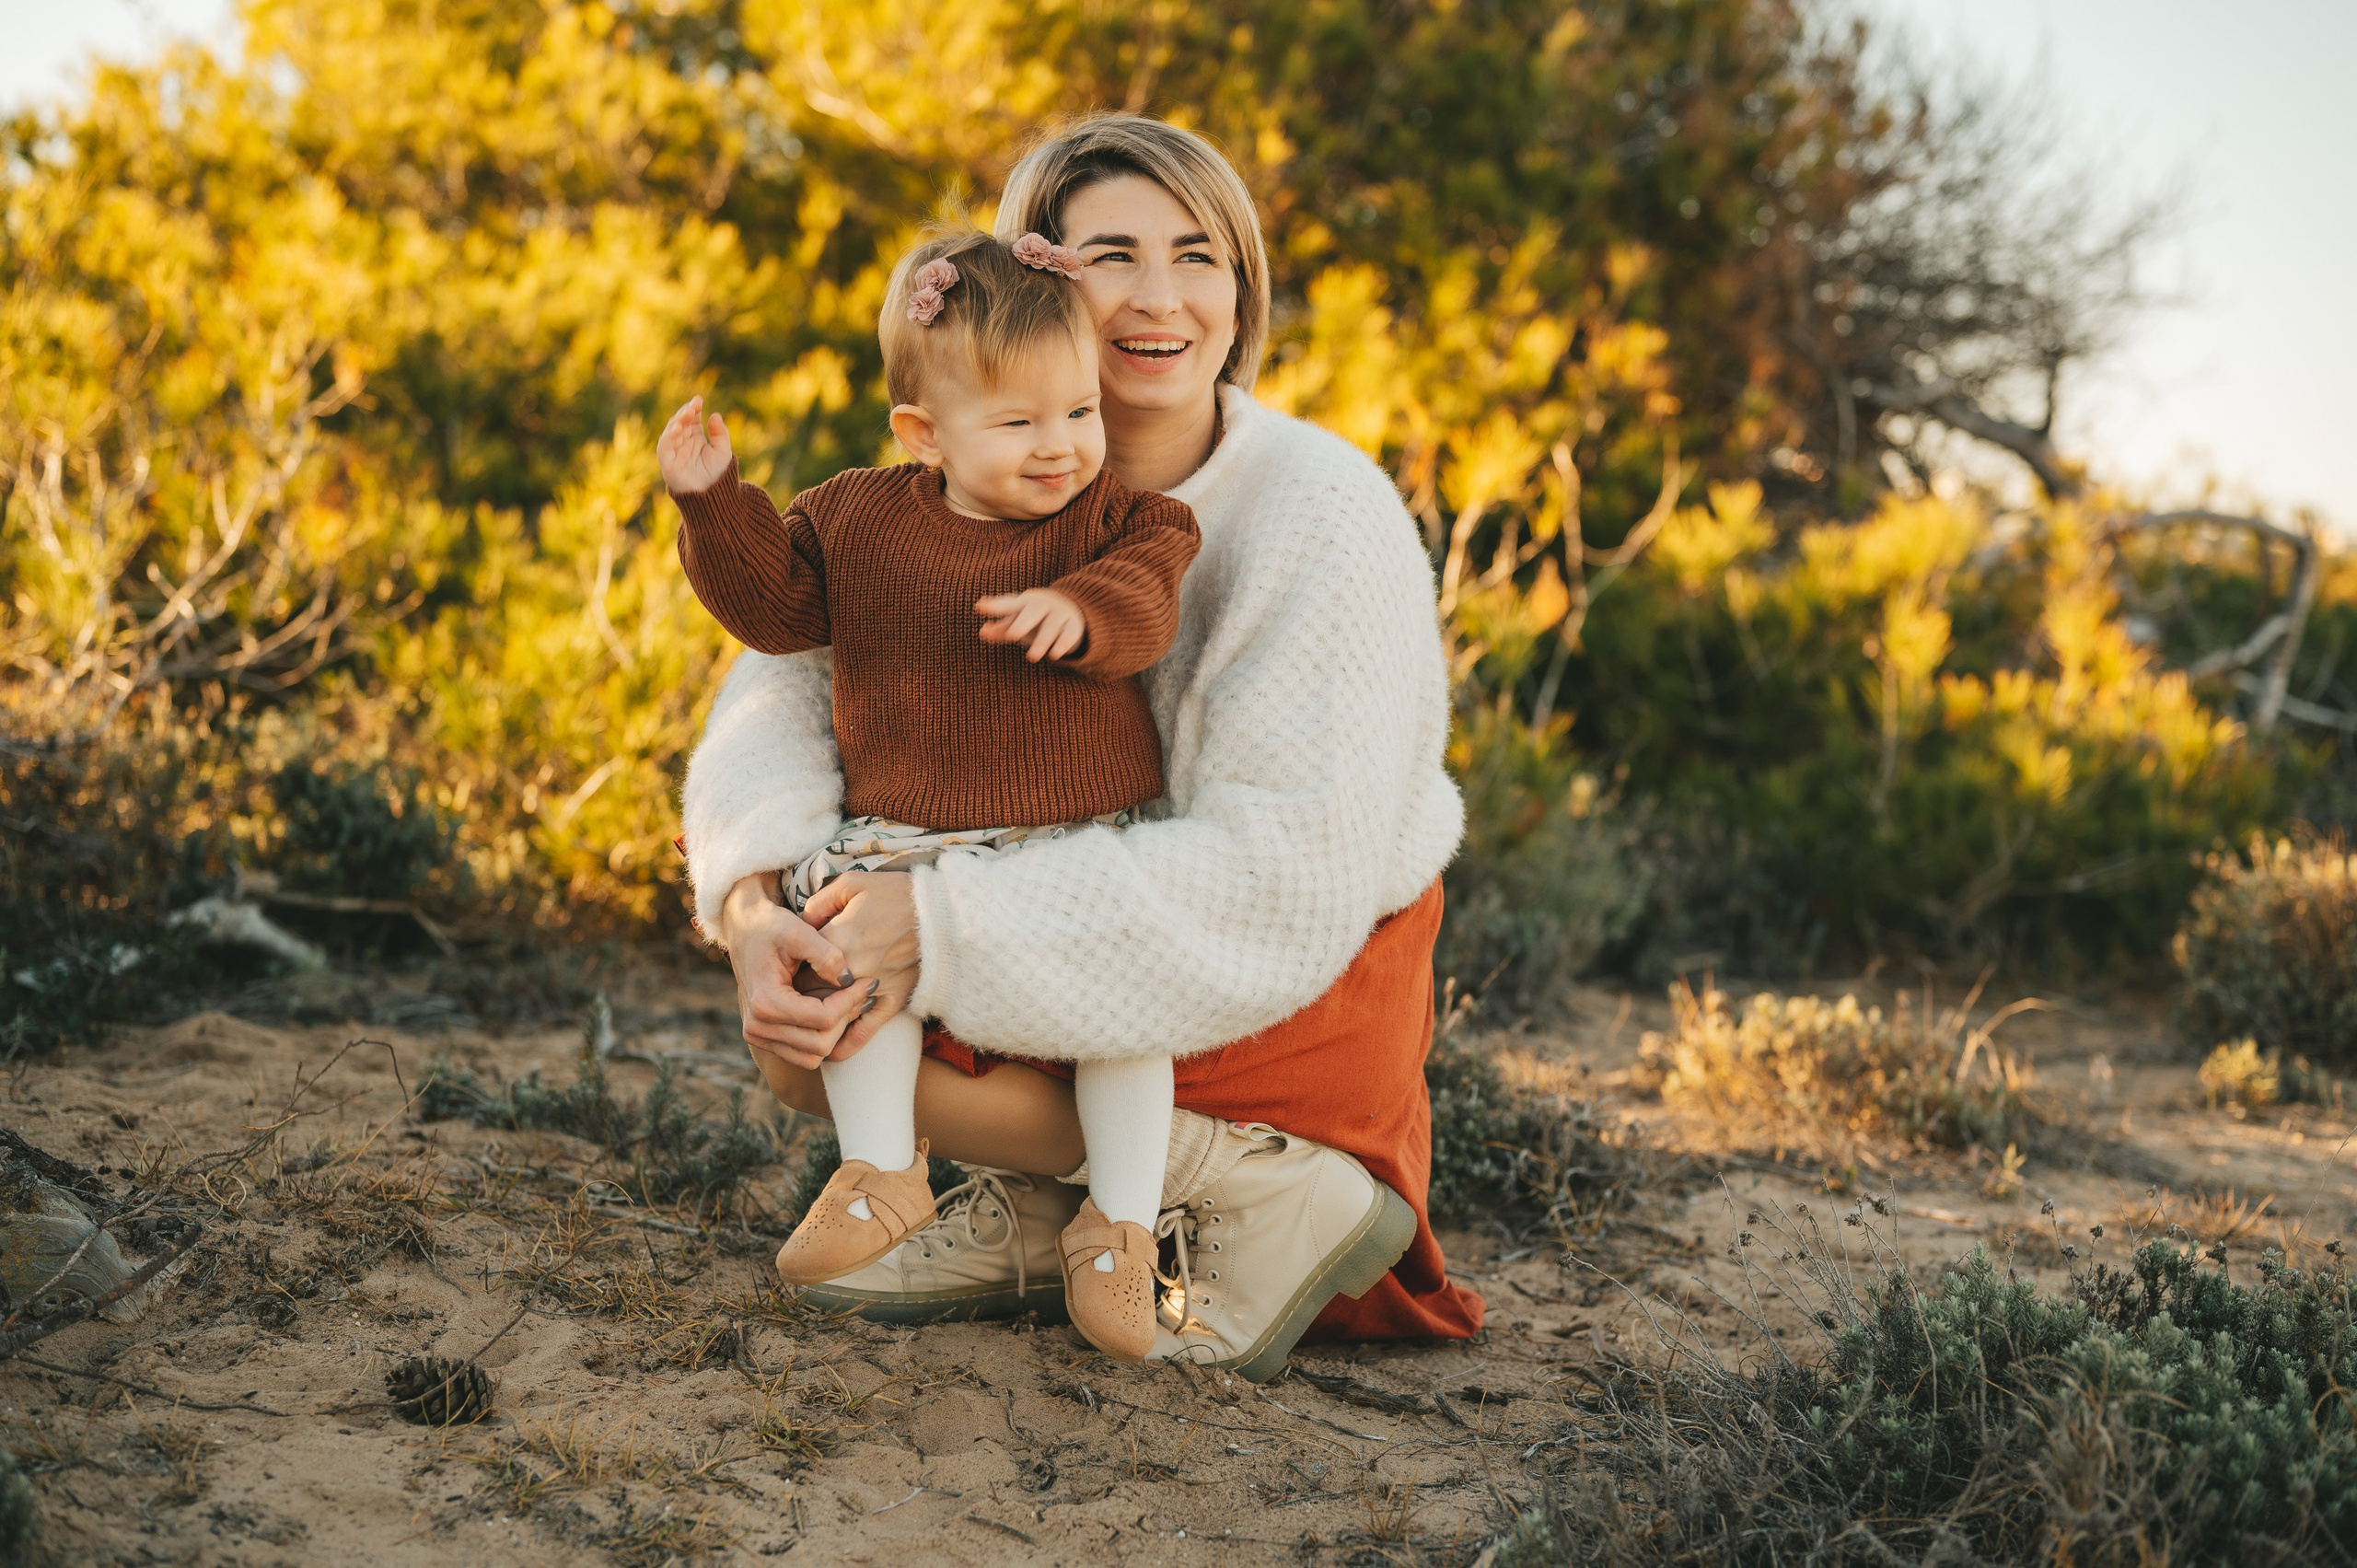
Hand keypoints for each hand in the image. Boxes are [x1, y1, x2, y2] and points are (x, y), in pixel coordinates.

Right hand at [658, 395, 734, 494]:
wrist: (713, 498)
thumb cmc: (719, 476)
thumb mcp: (723, 452)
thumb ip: (720, 434)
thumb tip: (714, 414)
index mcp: (696, 439)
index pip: (692, 420)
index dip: (694, 409)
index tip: (698, 400)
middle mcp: (684, 443)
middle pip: (681, 423)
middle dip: (686, 413)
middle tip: (693, 406)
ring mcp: (675, 452)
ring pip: (671, 432)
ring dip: (677, 421)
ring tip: (686, 413)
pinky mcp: (668, 463)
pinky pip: (665, 447)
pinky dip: (669, 436)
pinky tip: (677, 428)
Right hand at [717, 872, 873, 1069]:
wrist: (745, 930)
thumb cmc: (770, 927)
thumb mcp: (799, 931)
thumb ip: (827, 956)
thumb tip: (850, 981)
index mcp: (765, 1002)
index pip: (823, 1019)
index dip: (852, 1002)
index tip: (868, 982)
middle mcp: (757, 1026)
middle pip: (820, 1044)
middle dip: (846, 1019)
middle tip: (862, 993)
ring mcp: (757, 1036)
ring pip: (812, 1056)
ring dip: (835, 1033)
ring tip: (847, 1002)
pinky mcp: (763, 1038)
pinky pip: (801, 1054)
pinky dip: (821, 1037)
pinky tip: (831, 1010)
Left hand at [799, 871, 921, 1060]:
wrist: (944, 910)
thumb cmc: (898, 893)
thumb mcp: (853, 884)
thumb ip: (820, 903)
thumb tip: (802, 923)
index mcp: (837, 938)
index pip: (799, 966)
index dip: (790, 971)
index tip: (788, 970)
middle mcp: (851, 968)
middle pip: (811, 993)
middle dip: (800, 996)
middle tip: (794, 994)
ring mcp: (873, 987)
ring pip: (834, 1014)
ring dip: (819, 1019)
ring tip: (808, 1020)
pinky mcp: (894, 999)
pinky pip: (866, 1030)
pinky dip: (847, 1044)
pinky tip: (832, 1052)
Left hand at [976, 588, 1086, 662]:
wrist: (1070, 608)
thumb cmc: (1034, 619)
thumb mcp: (1017, 622)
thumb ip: (1000, 628)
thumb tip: (982, 632)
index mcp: (1023, 603)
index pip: (1007, 604)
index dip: (994, 606)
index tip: (979, 607)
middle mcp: (1042, 606)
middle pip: (1032, 612)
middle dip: (1022, 623)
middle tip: (1012, 636)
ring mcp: (1059, 614)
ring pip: (1051, 626)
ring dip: (1042, 641)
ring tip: (1031, 658)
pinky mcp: (1073, 625)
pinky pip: (1069, 633)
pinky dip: (1063, 643)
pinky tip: (1055, 655)